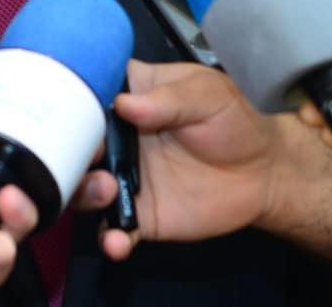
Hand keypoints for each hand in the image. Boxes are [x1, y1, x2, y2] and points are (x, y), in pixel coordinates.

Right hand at [74, 60, 286, 260]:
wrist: (263, 173)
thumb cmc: (234, 121)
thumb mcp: (208, 93)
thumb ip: (169, 98)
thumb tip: (124, 104)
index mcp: (131, 96)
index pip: (89, 90)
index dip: (73, 96)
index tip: (69, 106)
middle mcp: (118, 136)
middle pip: (74, 140)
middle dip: (68, 148)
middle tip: (90, 153)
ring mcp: (125, 177)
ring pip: (84, 186)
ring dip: (83, 191)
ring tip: (105, 189)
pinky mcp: (140, 214)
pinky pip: (114, 229)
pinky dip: (109, 238)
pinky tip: (117, 240)